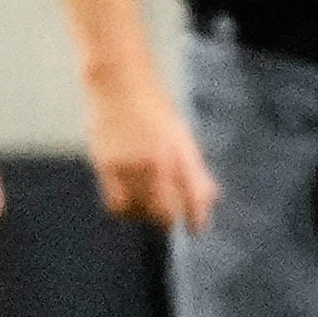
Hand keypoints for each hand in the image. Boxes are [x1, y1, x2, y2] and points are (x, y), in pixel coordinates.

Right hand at [87, 79, 220, 231]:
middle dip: (168, 220)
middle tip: (168, 221)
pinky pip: (115, 203)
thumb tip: (211, 198)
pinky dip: (123, 210)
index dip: (197, 218)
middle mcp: (158, 163)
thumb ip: (196, 170)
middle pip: (164, 210)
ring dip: (144, 216)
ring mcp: (130, 166)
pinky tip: (127, 206)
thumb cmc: (155, 111)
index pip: (194, 197)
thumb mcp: (183, 138)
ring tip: (145, 212)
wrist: (121, 87)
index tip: (196, 229)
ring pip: (138, 211)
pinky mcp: (105, 166)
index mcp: (181, 154)